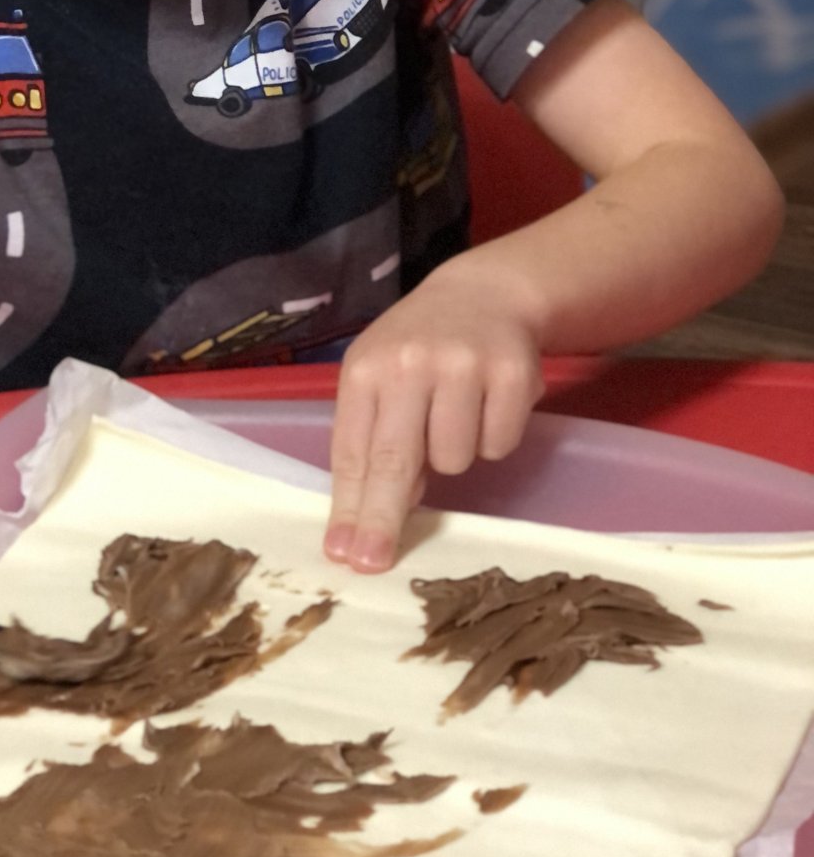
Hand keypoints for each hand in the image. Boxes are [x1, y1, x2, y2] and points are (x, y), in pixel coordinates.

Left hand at [325, 273, 543, 573]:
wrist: (484, 294)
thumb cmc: (419, 347)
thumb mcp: (381, 378)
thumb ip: (373, 438)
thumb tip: (372, 515)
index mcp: (367, 369)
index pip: (352, 451)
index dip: (348, 507)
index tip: (343, 554)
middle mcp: (410, 364)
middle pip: (394, 461)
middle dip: (382, 519)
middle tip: (373, 562)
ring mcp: (463, 367)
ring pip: (455, 460)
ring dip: (454, 456)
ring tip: (455, 414)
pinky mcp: (513, 374)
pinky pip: (498, 445)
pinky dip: (493, 437)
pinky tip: (487, 404)